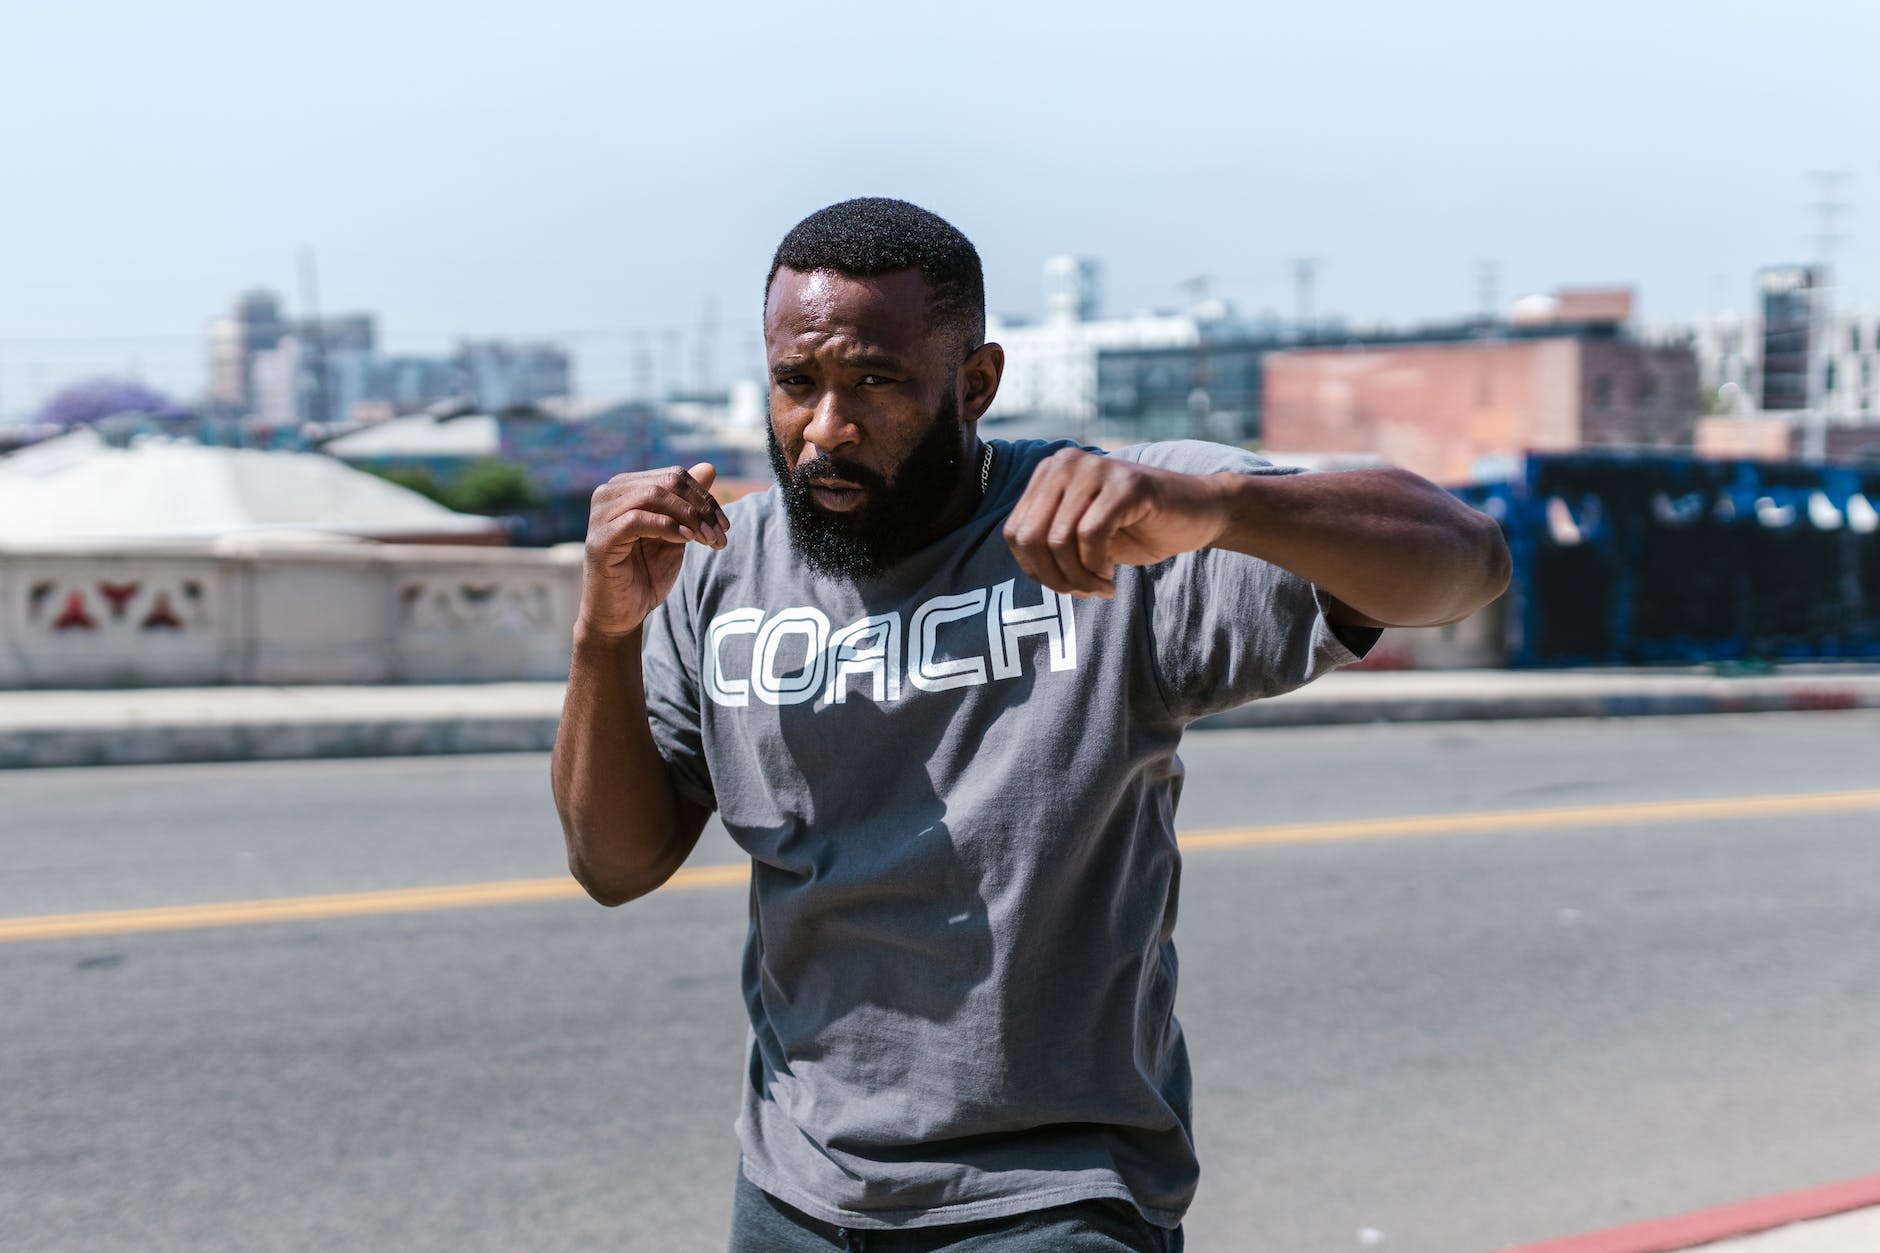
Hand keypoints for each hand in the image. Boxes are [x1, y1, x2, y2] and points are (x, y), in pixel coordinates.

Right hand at [579, 463, 729, 637]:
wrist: (621, 614)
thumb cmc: (646, 573)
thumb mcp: (677, 534)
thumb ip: (689, 502)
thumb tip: (709, 466)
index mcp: (625, 488)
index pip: (674, 477)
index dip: (705, 498)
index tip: (725, 526)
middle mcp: (608, 495)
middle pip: (667, 482)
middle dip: (701, 508)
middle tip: (721, 535)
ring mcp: (600, 515)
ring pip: (653, 496)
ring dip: (690, 518)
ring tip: (709, 541)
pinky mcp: (598, 540)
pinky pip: (637, 520)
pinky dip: (668, 527)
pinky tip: (687, 541)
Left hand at [1002, 449, 1227, 597]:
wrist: (1197, 514)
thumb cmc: (1136, 529)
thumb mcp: (1080, 536)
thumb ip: (1049, 543)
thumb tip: (1030, 569)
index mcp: (1049, 473)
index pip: (1014, 531)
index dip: (1033, 569)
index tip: (1064, 585)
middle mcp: (1066, 463)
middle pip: (1031, 536)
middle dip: (1054, 577)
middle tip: (1083, 593)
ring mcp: (1096, 468)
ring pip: (1059, 540)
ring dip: (1079, 577)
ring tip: (1101, 588)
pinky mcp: (1125, 484)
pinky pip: (1091, 535)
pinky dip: (1097, 566)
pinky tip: (1111, 577)